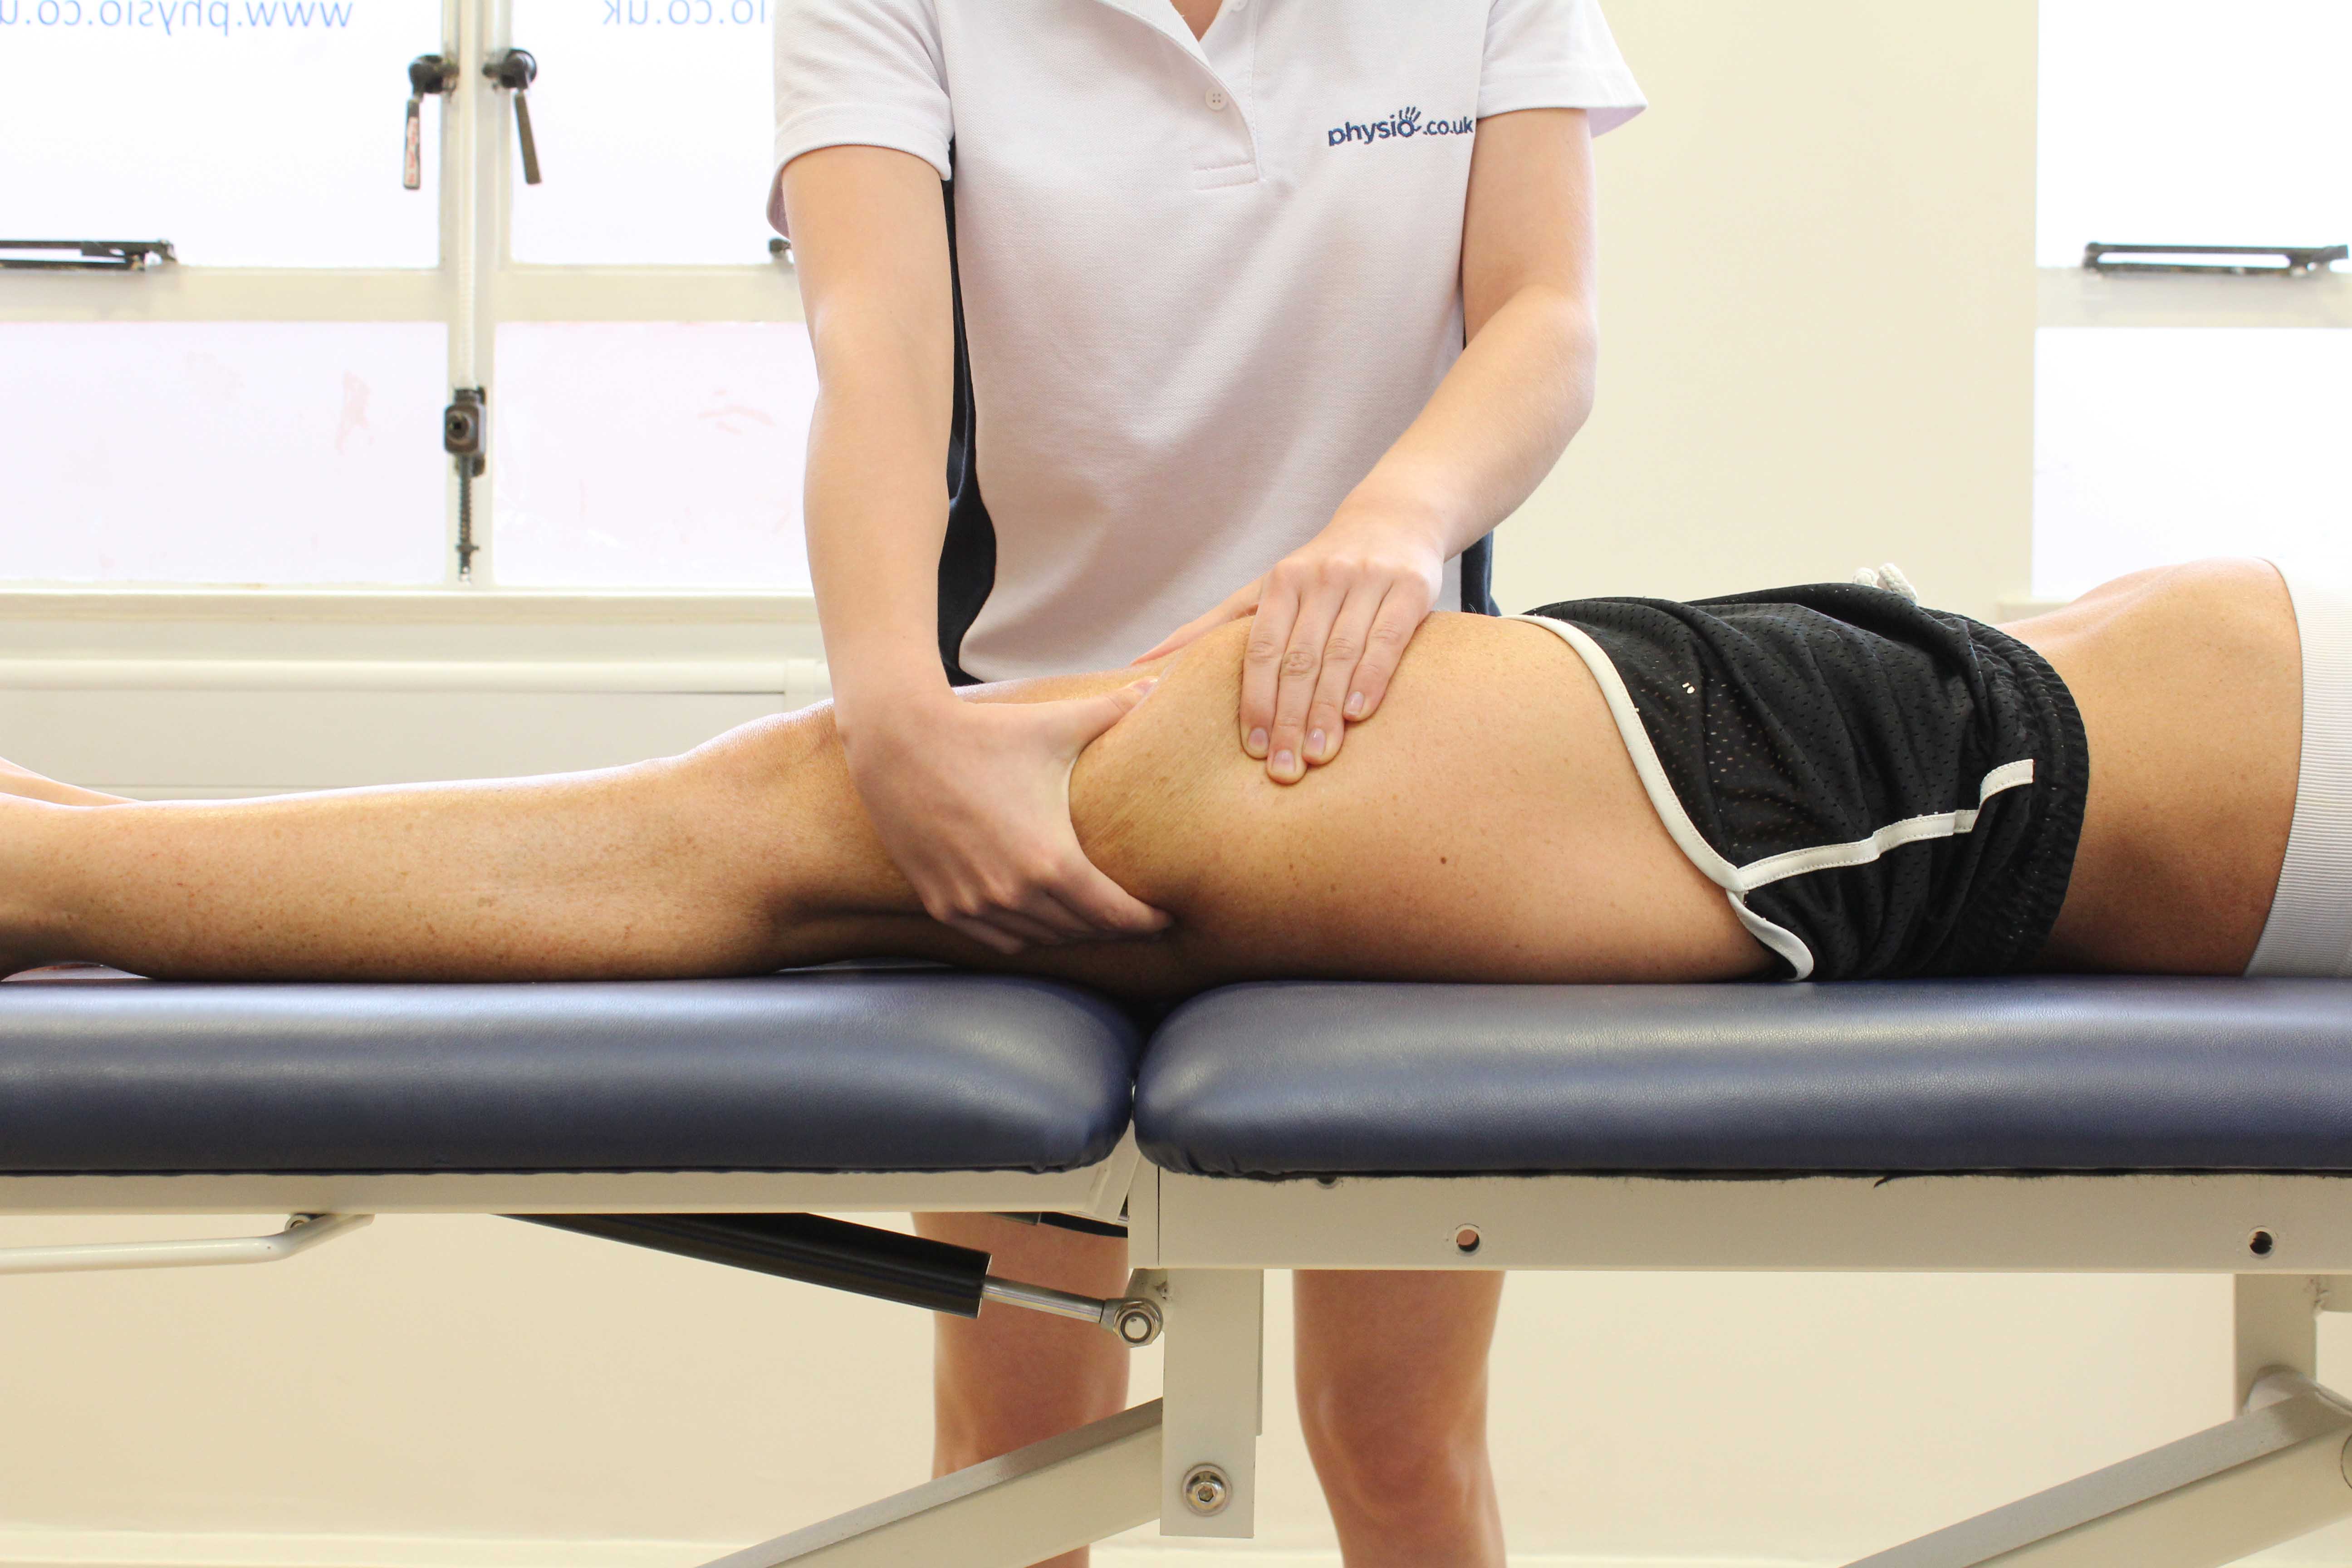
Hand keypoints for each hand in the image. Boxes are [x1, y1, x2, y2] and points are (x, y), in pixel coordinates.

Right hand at [841, 682, 1172, 953]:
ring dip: (1072, 934)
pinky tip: (1042, 920)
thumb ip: (1112, 710)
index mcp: (1052, 861)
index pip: (1115, 915)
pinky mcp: (943, 905)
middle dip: (1115, 928)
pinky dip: (1027, 935)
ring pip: (1042, 941)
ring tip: (1093, 918)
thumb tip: (1155, 685)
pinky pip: (999, 940)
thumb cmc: (983, 732)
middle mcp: (1014, 895)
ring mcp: (975, 904)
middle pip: (1082, 932)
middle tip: (1135, 916)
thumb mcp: (1054, 724)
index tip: (1165, 916)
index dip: (1147, 921)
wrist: (899, 743)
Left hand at [1134, 513, 1444, 782]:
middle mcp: (1321, 578)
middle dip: (1289, 718)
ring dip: (1327, 709)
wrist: (1393, 520)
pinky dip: (1372, 677)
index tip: (1253, 749)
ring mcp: (1366, 581)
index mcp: (1281, 582)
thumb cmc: (1319, 571)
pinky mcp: (1410, 588)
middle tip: (1284, 770)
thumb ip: (1210, 628)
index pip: (1261, 649)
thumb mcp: (1264, 590)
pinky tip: (1358, 714)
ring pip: (1341, 653)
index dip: (1255, 700)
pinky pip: (1388, 639)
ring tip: (1318, 755)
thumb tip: (1142, 664)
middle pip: (1299, 659)